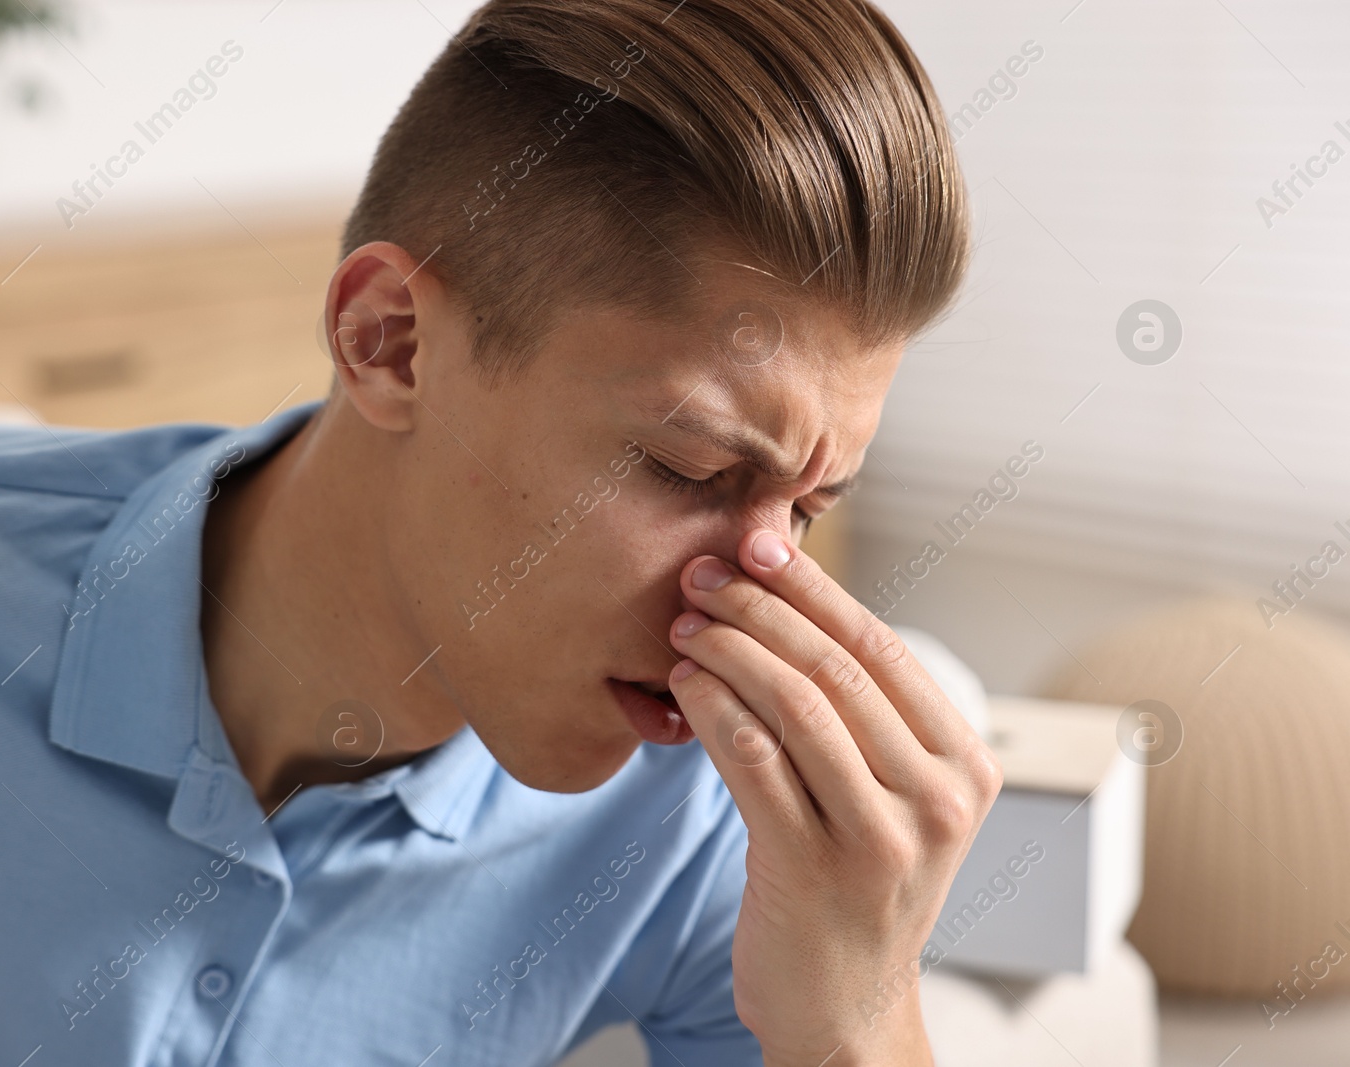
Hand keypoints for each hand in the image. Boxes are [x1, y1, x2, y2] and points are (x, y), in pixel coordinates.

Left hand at [666, 528, 1001, 1066]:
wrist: (847, 1010)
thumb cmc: (856, 887)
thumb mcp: (891, 799)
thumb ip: (863, 717)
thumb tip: (786, 603)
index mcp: (965, 767)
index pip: (883, 648)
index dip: (813, 588)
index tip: (758, 543)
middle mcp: (938, 799)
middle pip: (837, 668)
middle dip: (760, 607)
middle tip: (702, 573)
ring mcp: (881, 837)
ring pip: (795, 705)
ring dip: (728, 650)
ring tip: (683, 624)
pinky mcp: (813, 867)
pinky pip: (752, 760)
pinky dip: (711, 708)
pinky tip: (683, 684)